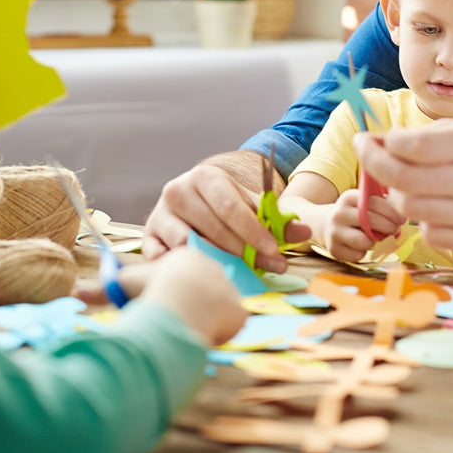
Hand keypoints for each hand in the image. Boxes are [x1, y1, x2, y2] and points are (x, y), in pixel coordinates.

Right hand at [77, 249, 246, 345]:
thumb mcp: (123, 285)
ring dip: (203, 323)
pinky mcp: (240, 312)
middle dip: (189, 309)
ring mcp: (231, 290)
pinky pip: (230, 327)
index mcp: (190, 260)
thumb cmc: (150, 290)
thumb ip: (100, 289)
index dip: (171, 297)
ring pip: (217, 312)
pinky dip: (217, 334)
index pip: (184, 281)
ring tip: (187, 327)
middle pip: (203, 296)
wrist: (180, 301)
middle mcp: (216, 269)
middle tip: (174, 319)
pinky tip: (204, 333)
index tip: (162, 306)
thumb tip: (73, 292)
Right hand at [143, 152, 309, 272]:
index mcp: (204, 177)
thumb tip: (305, 231)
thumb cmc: (225, 209)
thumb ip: (277, 220)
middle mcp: (177, 191)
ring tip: (237, 273)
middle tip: (268, 267)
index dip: (252, 230)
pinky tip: (202, 275)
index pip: (230, 206)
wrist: (191, 205)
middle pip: (212, 227)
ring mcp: (159, 215)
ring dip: (214, 261)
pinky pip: (163, 257)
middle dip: (244, 251)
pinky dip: (182, 267)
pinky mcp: (148, 237)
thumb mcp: (251, 208)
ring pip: (187, 243)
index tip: (273, 250)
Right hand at [323, 190, 404, 262]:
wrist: (326, 224)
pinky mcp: (333, 249)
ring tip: (375, 237)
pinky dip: (364, 252)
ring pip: (364, 241)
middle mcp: (339, 213)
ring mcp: (334, 232)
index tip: (402, 218)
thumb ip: (382, 203)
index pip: (374, 202)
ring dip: (374, 241)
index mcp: (348, 197)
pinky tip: (361, 245)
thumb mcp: (364, 202)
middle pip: (371, 221)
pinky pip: (358, 255)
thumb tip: (403, 211)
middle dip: (389, 227)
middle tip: (396, 229)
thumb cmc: (355, 213)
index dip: (392, 212)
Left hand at [354, 118, 452, 257]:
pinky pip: (429, 233)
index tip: (366, 140)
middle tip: (369, 157)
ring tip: (405, 182)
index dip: (382, 146)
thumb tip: (376, 144)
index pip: (415, 147)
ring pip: (411, 210)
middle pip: (405, 182)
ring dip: (398, 194)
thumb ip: (424, 136)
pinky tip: (435, 205)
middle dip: (376, 167)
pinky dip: (423, 218)